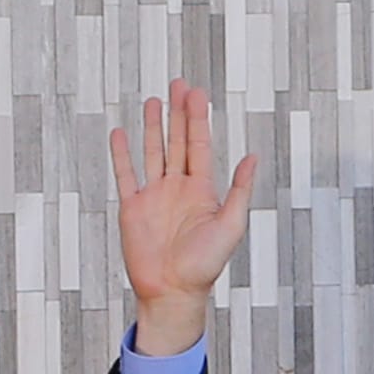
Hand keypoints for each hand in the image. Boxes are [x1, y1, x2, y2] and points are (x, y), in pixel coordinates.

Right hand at [107, 78, 258, 362]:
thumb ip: (239, 190)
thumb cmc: (205, 264)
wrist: (173, 291)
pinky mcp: (132, 207)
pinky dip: (122, 154)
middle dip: (178, 113)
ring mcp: (154, 196)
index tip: (196, 93)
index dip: (198, 119)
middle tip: (179, 83)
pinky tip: (120, 133)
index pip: (199, 145)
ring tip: (154, 100)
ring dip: (153, 127)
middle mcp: (178, 188)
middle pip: (178, 142)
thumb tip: (252, 156)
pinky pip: (126, 175)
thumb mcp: (230, 225)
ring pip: (153, 152)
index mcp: (203, 190)